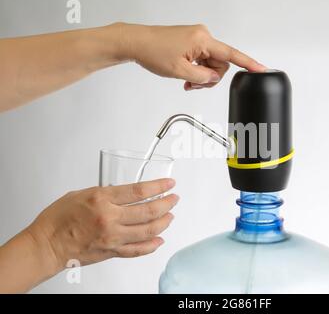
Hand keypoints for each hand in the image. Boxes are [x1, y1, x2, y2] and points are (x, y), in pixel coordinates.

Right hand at [28, 178, 177, 270]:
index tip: (169, 184)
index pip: (139, 191)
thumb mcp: (81, 194)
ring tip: (170, 216)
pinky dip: (152, 245)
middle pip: (149, 211)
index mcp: (102, 200)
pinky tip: (159, 239)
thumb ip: (106, 194)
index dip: (159, 186)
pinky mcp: (112, 252)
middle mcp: (110, 219)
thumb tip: (125, 194)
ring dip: (164, 222)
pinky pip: (138, 250)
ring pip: (148, 230)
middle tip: (174, 199)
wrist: (46, 245)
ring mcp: (113, 237)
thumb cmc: (57, 220)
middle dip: (167, 203)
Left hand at [119, 23, 266, 89]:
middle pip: (219, 64)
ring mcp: (197, 38)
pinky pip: (202, 59)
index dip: (249, 64)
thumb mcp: (180, 72)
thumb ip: (202, 78)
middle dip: (209, 78)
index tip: (262, 70)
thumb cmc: (152, 52)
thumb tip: (214, 78)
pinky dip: (196, 70)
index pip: (231, 55)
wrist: (136, 43)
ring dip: (201, 76)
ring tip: (185, 80)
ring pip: (210, 64)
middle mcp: (203, 36)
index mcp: (203, 40)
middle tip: (192, 84)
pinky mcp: (191, 42)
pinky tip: (185, 75)